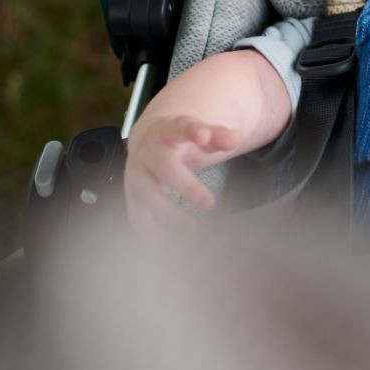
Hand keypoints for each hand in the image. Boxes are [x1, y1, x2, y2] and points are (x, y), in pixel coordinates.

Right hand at [124, 115, 238, 236]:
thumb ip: (218, 136)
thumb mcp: (197, 132)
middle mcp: (149, 152)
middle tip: (210, 202)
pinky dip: (148, 231)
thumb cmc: (178, 140)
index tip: (204, 135)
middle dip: (186, 185)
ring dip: (168, 213)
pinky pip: (136, 215)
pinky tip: (164, 242)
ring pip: (146, 194)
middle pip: (164, 166)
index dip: (192, 130)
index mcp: (168, 130)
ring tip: (191, 227)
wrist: (148, 143)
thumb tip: (236, 138)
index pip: (180, 127)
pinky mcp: (132, 196)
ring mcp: (137, 174)